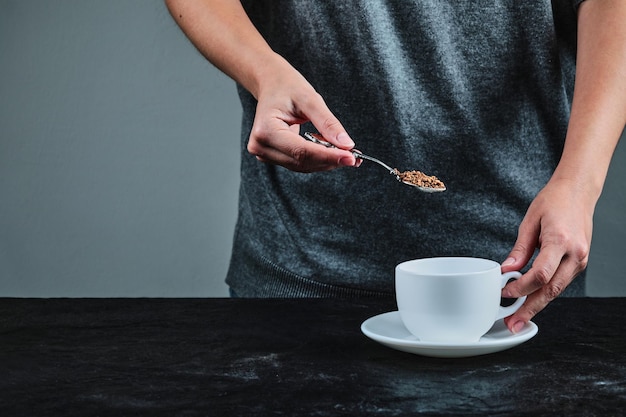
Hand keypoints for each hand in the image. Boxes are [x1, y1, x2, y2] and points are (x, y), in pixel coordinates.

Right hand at [246, 61, 358, 171]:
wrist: (271, 84)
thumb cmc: (287, 87)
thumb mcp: (310, 99)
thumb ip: (328, 123)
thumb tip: (346, 144)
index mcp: (266, 130)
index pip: (301, 151)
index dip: (328, 156)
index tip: (351, 158)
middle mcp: (261, 146)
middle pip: (302, 162)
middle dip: (330, 160)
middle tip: (354, 155)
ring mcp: (265, 153)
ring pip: (303, 166)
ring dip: (326, 161)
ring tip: (345, 151)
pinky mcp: (273, 156)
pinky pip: (300, 162)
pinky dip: (319, 158)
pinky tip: (332, 150)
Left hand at [500, 178, 592, 332]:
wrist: (578, 192)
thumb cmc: (554, 201)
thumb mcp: (530, 221)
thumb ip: (519, 249)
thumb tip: (506, 270)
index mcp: (561, 241)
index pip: (540, 275)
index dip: (520, 288)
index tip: (504, 291)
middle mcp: (575, 254)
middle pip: (551, 290)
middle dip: (530, 309)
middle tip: (513, 324)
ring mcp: (581, 259)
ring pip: (557, 290)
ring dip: (537, 305)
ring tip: (519, 317)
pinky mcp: (580, 262)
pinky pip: (561, 282)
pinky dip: (545, 293)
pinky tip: (531, 300)